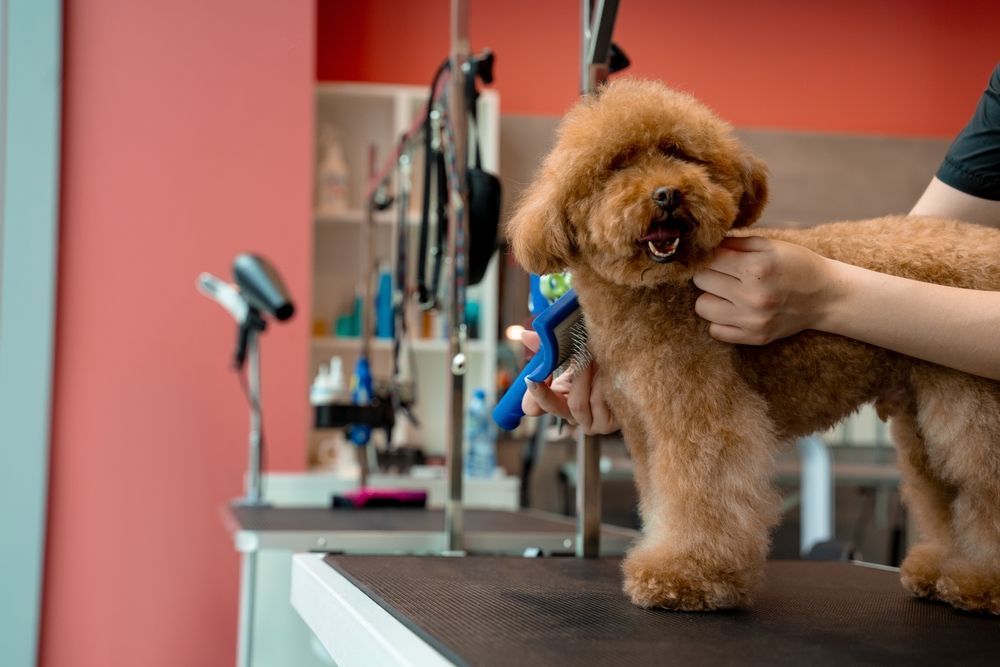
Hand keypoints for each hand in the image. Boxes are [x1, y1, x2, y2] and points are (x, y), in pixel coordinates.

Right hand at [519, 331, 618, 434]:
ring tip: (598, 357)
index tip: (531, 378)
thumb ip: (548, 349)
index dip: (533, 395)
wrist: (628, 374)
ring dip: (588, 376)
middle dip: (572, 378)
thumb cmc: (596, 365)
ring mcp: (590, 424)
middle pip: (557, 407)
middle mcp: (572, 417)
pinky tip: (609, 370)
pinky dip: (602, 383)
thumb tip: (526, 335)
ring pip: (579, 403)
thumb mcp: (571, 356)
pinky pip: (599, 403)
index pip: (534, 406)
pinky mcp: (609, 425)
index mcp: (557, 401)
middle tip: (579, 355)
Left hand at [693, 236, 834, 344]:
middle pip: (701, 280)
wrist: (828, 297)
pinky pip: (715, 331)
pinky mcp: (754, 338)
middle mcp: (752, 296)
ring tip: (729, 293)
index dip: (710, 255)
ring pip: (702, 306)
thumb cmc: (797, 265)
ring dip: (712, 297)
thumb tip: (704, 245)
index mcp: (756, 267)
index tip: (718, 256)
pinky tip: (735, 310)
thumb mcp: (771, 245)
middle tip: (726, 274)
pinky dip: (720, 321)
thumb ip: (736, 243)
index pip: (709, 259)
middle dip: (710, 273)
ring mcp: (752, 320)